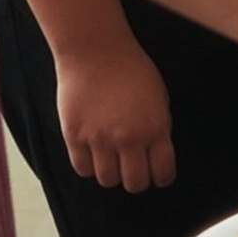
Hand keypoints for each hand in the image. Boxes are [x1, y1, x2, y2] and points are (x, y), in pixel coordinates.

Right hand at [55, 42, 174, 192]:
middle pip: (134, 183)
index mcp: (155, 129)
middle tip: (134, 170)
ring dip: (112, 174)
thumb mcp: (159, 99)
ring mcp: (99, 140)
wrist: (96, 53)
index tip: (159, 174)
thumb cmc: (133, 70)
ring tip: (112, 159)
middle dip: (137, 180)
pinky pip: (82, 169)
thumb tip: (155, 153)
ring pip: (107, 180)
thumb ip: (157, 128)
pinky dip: (90, 166)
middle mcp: (128, 139)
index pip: (163, 172)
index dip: (162, 177)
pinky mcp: (74, 137)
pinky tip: (94, 153)